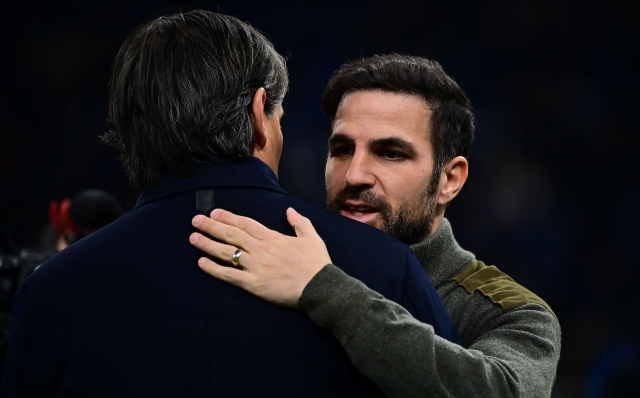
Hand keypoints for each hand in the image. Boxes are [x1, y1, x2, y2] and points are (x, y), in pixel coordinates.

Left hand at [189, 208, 331, 307]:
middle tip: (195, 220)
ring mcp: (255, 266)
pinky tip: (201, 263)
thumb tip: (289, 210)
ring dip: (208, 244)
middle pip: (231, 235)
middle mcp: (260, 249)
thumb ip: (299, 222)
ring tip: (193, 238)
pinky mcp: (253, 284)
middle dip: (212, 226)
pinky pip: (230, 275)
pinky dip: (214, 269)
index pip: (245, 224)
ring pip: (227, 253)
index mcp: (273, 237)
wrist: (320, 287)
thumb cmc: (317, 263)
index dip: (228, 217)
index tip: (214, 213)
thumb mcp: (312, 237)